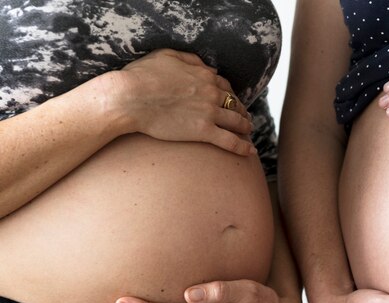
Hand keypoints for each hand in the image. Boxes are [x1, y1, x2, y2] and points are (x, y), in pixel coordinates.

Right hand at [105, 48, 255, 154]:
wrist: (129, 98)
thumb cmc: (141, 76)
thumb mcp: (167, 56)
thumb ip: (191, 60)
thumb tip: (210, 68)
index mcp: (204, 75)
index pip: (225, 86)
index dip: (230, 94)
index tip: (231, 100)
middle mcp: (211, 93)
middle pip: (234, 103)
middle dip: (242, 111)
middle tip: (245, 118)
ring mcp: (209, 113)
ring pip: (237, 121)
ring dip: (246, 127)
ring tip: (249, 132)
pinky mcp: (203, 131)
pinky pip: (230, 141)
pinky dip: (243, 147)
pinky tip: (250, 151)